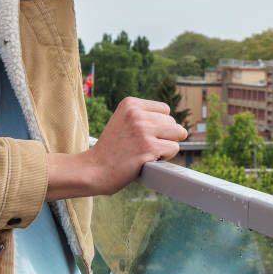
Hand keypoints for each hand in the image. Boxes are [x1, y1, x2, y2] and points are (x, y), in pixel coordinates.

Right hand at [48, 97, 186, 199]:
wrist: (93, 170)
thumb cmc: (110, 150)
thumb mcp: (123, 122)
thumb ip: (144, 117)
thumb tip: (179, 127)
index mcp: (130, 104)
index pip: (165, 109)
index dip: (160, 125)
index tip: (146, 136)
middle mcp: (137, 114)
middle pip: (173, 122)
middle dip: (165, 136)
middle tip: (145, 147)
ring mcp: (143, 130)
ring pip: (177, 134)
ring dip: (167, 146)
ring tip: (149, 152)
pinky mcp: (148, 148)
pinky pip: (173, 149)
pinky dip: (166, 157)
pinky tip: (149, 160)